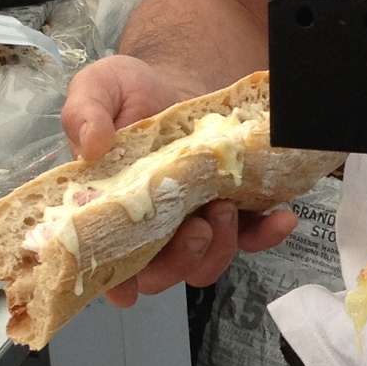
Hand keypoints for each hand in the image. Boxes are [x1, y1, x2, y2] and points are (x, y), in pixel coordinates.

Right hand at [61, 54, 295, 304]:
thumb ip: (84, 114)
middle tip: (196, 227)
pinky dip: (267, 235)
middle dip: (180, 261)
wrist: (177, 79)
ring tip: (226, 207)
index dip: (116, 282)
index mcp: (109, 212)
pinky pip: (251, 239)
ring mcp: (192, 225)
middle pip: (162, 274)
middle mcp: (150, 230)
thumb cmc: (129, 92)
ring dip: (220, 247)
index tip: (128, 286)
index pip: (106, 263)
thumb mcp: (97, 89)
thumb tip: (90, 146)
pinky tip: (282, 218)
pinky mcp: (231, 214)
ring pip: (206, 264)